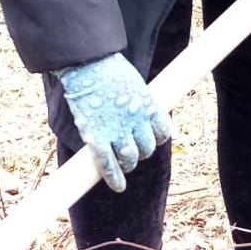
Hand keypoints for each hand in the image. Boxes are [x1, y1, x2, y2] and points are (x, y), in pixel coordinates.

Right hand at [55, 53, 171, 192]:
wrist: (86, 63)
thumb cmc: (108, 68)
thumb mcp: (134, 82)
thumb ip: (140, 99)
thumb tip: (140, 111)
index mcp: (149, 106)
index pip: (164, 132)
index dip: (157, 138)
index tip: (150, 138)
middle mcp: (136, 121)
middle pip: (147, 148)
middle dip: (142, 152)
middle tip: (131, 149)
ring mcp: (116, 131)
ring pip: (130, 159)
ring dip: (128, 164)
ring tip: (123, 165)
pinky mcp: (96, 137)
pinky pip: (108, 164)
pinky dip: (114, 178)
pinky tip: (118, 186)